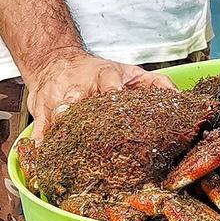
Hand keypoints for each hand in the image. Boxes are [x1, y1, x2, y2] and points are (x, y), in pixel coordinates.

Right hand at [25, 48, 172, 137]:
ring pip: (57, 114)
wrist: (56, 61)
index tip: (115, 94)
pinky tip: (41, 159)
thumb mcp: (129, 73)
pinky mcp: (42, 112)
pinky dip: (40, 145)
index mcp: (102, 76)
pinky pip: (40, 130)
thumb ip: (155, 84)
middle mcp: (79, 87)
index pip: (108, 80)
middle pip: (78, 97)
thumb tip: (179, 99)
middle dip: (78, 106)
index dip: (112, 88)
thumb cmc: (99, 73)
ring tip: (61, 142)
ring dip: (59, 125)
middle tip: (80, 116)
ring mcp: (58, 100)